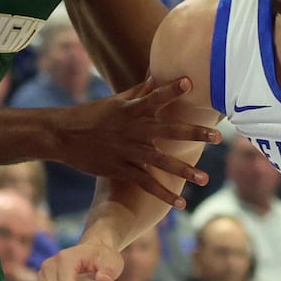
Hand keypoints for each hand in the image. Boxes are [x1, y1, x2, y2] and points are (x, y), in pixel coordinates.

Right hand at [55, 77, 219, 206]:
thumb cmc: (91, 114)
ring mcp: (127, 150)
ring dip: (184, 171)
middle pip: (168, 131)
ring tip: (205, 179)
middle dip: (194, 134)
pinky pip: (146, 183)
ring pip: (160, 162)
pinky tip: (180, 204)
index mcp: (132, 110)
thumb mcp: (114, 101)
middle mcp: (133, 129)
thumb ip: (138, 92)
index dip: (172, 90)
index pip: (155, 97)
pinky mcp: (120, 169)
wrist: (63, 135)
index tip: (190, 82)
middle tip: (217, 138)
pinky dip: (163, 194)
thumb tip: (156, 77)